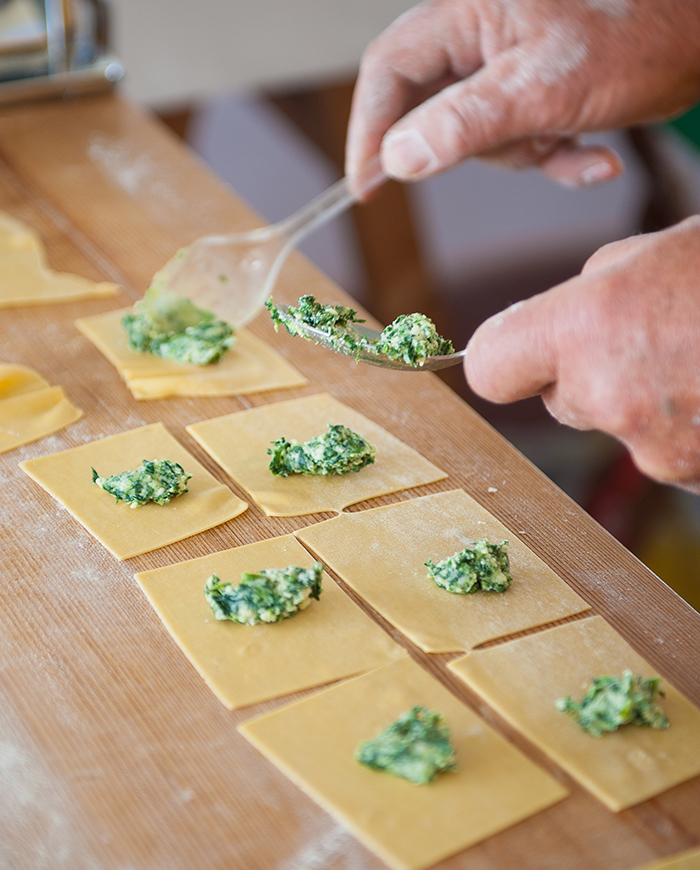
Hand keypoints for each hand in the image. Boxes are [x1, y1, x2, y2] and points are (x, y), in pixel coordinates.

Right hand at [346, 0, 699, 194]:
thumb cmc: (635, 36)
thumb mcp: (542, 88)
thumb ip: (463, 124)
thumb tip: (398, 158)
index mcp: (467, 13)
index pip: (389, 70)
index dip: (371, 128)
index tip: (367, 183)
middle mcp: (480, 35)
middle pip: (430, 108)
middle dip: (474, 146)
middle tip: (518, 146)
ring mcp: (509, 64)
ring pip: (479, 135)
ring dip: (524, 153)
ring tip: (569, 137)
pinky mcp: (539, 90)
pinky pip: (522, 140)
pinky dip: (555, 159)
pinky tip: (595, 157)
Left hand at [464, 216, 699, 490]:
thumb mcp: (658, 250)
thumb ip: (594, 288)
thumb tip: (568, 317)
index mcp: (586, 327)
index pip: (488, 367)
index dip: (503, 357)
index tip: (518, 349)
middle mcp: (606, 397)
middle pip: (559, 399)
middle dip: (591, 375)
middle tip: (652, 338)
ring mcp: (652, 449)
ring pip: (616, 426)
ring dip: (643, 402)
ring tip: (698, 357)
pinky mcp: (691, 481)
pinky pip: (665, 453)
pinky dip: (683, 427)